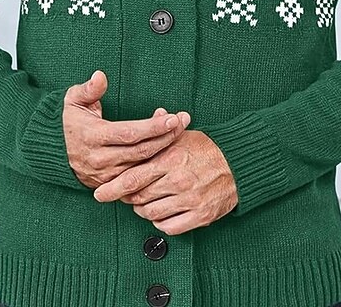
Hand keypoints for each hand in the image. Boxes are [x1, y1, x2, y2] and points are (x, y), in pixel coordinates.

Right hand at [62, 70, 191, 187]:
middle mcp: (100, 159)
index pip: (129, 133)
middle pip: (141, 150)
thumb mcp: (73, 100)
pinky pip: (138, 179)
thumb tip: (100, 75)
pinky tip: (168, 151)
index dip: (153, 126)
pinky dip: (155, 166)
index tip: (172, 116)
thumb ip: (89, 89)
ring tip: (181, 132)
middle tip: (184, 120)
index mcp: (92, 136)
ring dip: (164, 150)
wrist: (50, 151)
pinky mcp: (110, 184)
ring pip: (143, 166)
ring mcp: (106, 175)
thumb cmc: (67, 121)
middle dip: (166, 136)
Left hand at [93, 128, 238, 234]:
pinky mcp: (200, 215)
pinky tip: (161, 213)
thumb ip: (164, 132)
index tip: (100, 193)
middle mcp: (178, 181)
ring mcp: (189, 200)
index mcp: (171, 159)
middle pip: (139, 197)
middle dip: (128, 198)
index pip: (134, 177)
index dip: (113, 187)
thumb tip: (155, 114)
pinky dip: (161, 222)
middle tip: (125, 194)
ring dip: (143, 210)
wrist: (240, 164)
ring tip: (144, 201)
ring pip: (152, 214)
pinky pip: (170, 227)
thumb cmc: (209, 148)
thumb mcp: (184, 136)